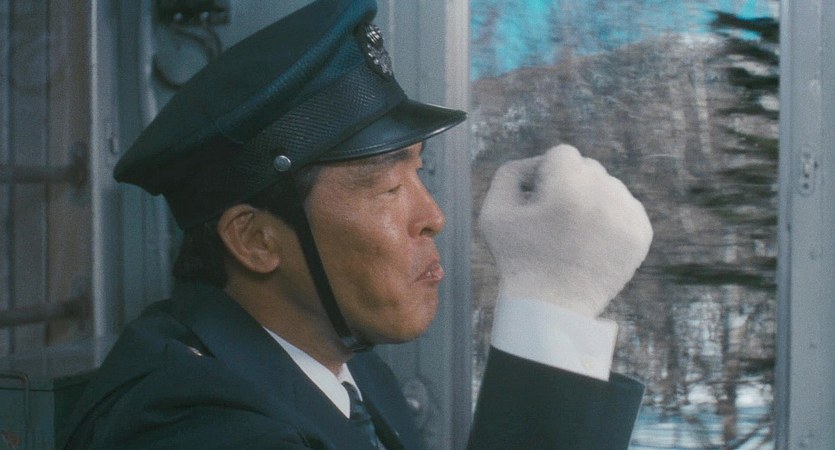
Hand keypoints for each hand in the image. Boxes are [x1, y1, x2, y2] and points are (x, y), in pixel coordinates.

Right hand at [478, 144, 652, 316]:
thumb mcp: (494, 211)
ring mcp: (627, 216)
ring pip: (608, 187)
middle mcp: (604, 197)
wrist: (551, 309)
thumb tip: (538, 163)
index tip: (537, 203)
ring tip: (572, 233)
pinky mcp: (641, 235)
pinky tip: (590, 240)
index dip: (543, 175)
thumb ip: (511, 173)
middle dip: (568, 186)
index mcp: (568, 188)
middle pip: (588, 168)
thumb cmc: (517, 258)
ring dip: (590, 201)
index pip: (561, 154)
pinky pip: (625, 207)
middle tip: (553, 221)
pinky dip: (608, 218)